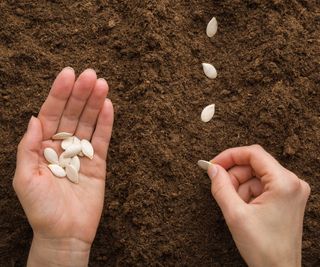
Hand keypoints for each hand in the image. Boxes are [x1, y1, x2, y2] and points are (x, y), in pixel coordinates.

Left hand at [13, 67, 113, 266]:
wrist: (65, 233)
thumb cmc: (41, 209)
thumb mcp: (25, 177)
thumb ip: (28, 147)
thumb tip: (34, 119)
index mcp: (43, 146)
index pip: (51, 114)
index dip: (59, 94)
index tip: (68, 75)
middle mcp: (62, 145)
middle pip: (72, 114)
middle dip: (80, 94)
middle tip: (91, 74)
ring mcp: (81, 153)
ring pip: (89, 122)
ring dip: (95, 103)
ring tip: (102, 84)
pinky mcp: (98, 163)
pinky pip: (103, 139)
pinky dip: (107, 123)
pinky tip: (109, 106)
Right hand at [207, 145, 309, 266]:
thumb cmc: (263, 248)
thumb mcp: (235, 214)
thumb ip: (221, 186)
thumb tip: (212, 168)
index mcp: (284, 182)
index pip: (253, 153)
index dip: (230, 156)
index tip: (213, 165)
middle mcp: (292, 182)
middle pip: (254, 165)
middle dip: (234, 176)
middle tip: (221, 190)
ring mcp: (291, 190)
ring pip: (255, 176)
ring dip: (240, 187)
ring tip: (236, 207)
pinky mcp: (286, 198)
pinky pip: (261, 186)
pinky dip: (248, 194)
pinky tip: (244, 209)